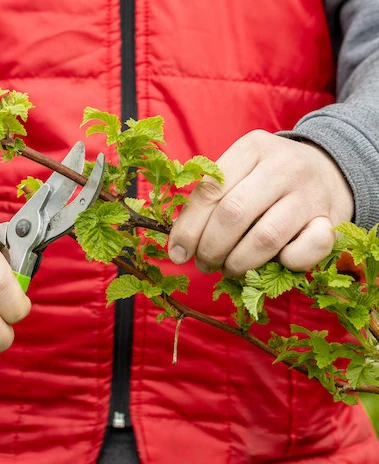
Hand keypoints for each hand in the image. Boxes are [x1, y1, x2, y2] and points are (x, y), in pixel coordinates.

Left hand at [168, 130, 353, 276]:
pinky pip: (308, 249)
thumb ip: (210, 199)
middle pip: (233, 214)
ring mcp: (310, 192)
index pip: (210, 192)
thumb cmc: (267, 179)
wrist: (330, 171)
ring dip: (240, 263)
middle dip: (211, 248)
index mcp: (252, 148)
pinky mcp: (332, 218)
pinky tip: (276, 262)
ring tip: (229, 269)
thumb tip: (178, 247)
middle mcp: (283, 166)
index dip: (189, 229)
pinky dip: (287, 262)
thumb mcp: (239, 172)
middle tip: (206, 264)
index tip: (178, 254)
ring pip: (265, 237)